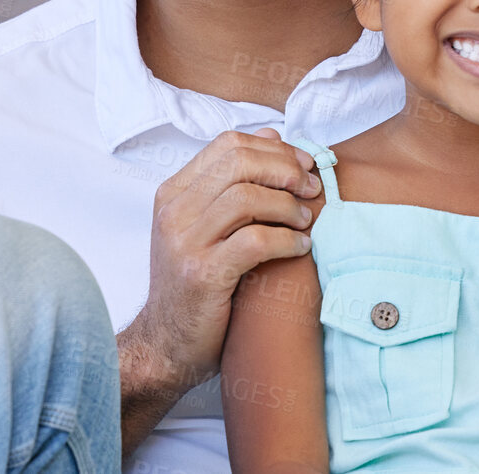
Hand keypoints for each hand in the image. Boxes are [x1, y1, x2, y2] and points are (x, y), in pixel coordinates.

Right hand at [121, 129, 320, 402]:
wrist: (166, 344)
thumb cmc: (198, 280)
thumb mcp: (209, 224)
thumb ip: (235, 180)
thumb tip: (272, 133)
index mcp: (174, 192)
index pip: (228, 145)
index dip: (275, 148)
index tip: (304, 165)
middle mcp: (174, 212)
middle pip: (239, 163)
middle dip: (286, 170)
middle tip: (312, 188)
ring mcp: (184, 243)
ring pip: (247, 197)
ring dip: (288, 205)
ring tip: (305, 221)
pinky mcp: (202, 275)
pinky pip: (255, 241)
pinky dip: (287, 239)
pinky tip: (301, 246)